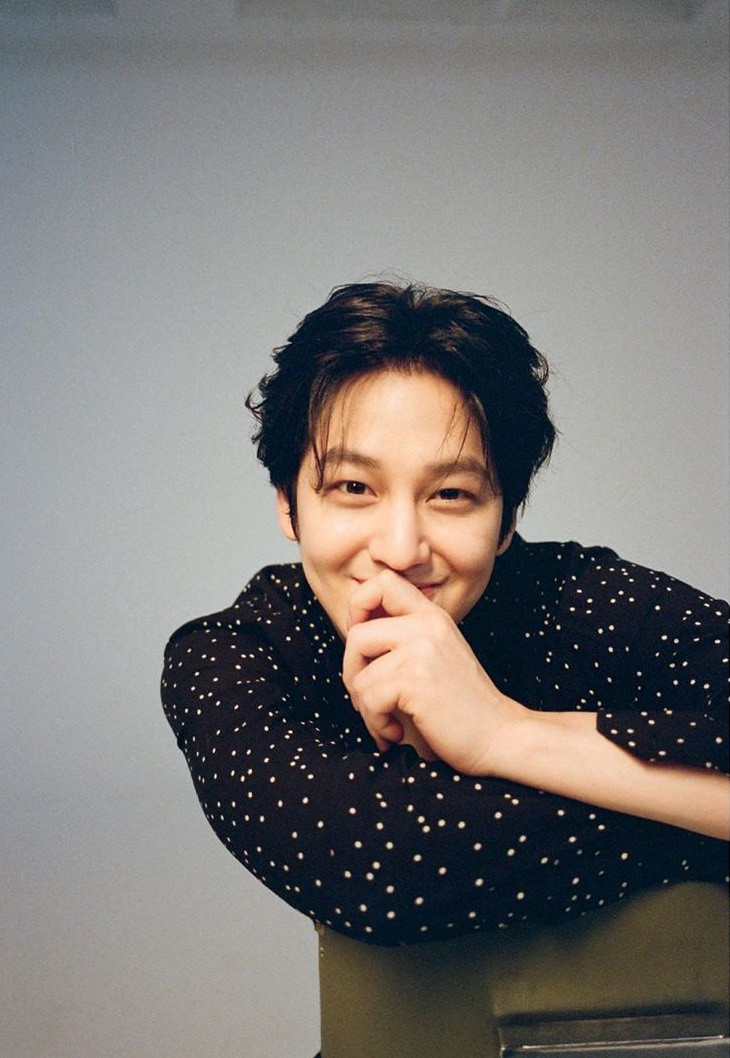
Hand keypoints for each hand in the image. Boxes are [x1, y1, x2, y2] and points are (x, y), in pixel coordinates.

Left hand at [342, 570, 524, 773]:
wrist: (499, 736)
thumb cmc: (460, 706)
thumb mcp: (434, 657)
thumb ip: (403, 639)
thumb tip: (352, 633)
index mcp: (432, 616)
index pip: (383, 582)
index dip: (359, 608)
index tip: (364, 647)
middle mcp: (428, 625)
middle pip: (357, 635)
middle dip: (353, 674)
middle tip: (369, 699)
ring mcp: (422, 650)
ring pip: (359, 676)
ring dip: (366, 709)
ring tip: (388, 722)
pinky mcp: (417, 679)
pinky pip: (368, 699)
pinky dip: (376, 723)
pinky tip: (395, 732)